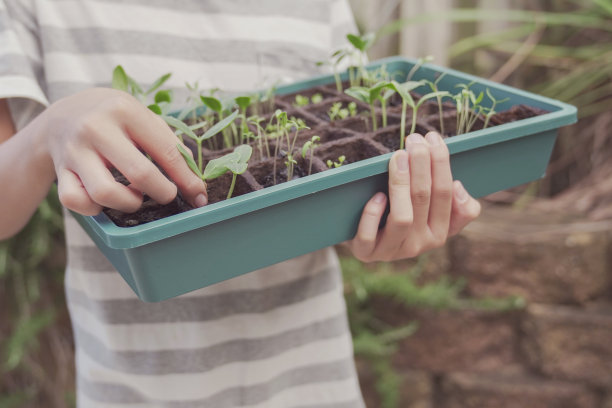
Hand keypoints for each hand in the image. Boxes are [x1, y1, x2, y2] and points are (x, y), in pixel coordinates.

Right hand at [38, 88, 206, 214]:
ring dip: (129, 203)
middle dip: (163, 193)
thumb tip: (194, 182)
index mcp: (125, 110)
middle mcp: (96, 128)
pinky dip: (95, 209)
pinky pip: (77, 202)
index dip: (187, 180)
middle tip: (167, 194)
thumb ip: (168, 144)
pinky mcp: (60, 170)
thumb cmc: (115, 120)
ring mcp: (75, 151)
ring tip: (134, 195)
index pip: (166, 151)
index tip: (199, 197)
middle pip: (140, 175)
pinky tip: (105, 200)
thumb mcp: (142, 117)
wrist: (62, 116)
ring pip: (105, 194)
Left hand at [347, 132, 480, 262]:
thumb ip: (457, 205)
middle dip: (421, 164)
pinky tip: (377, 195)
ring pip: (402, 218)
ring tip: (398, 156)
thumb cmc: (402, 215)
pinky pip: (369, 235)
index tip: (433, 138)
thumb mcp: (433, 213)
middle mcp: (419, 245)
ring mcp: (392, 251)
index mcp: (440, 233)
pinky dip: (373, 214)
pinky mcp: (366, 253)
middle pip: (424, 199)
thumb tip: (458, 187)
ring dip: (400, 183)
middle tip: (414, 139)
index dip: (441, 163)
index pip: (445, 194)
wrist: (366, 240)